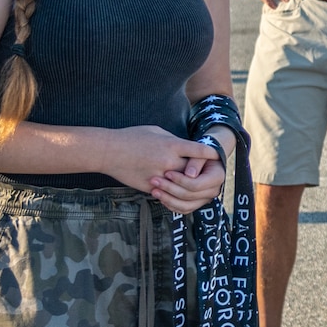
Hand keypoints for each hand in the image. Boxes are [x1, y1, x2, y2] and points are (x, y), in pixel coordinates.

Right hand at [105, 126, 225, 198]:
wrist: (108, 151)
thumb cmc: (132, 137)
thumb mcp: (157, 132)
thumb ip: (174, 141)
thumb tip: (186, 148)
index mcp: (172, 145)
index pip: (201, 151)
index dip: (211, 155)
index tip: (217, 156)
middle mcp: (169, 162)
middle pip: (195, 172)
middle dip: (202, 173)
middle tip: (209, 173)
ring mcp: (159, 176)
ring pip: (183, 186)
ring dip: (189, 185)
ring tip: (195, 184)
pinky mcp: (150, 187)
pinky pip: (168, 193)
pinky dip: (174, 192)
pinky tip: (177, 191)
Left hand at [149, 137, 225, 214]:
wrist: (207, 159)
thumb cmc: (203, 153)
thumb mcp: (201, 151)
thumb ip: (196, 161)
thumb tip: (190, 174)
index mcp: (217, 177)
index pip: (196, 184)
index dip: (180, 180)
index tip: (167, 173)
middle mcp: (213, 191)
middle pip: (189, 196)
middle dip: (170, 189)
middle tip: (154, 180)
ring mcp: (205, 199)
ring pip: (185, 206)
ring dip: (168, 199)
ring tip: (154, 191)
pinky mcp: (197, 203)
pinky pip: (183, 209)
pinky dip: (171, 205)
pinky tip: (161, 197)